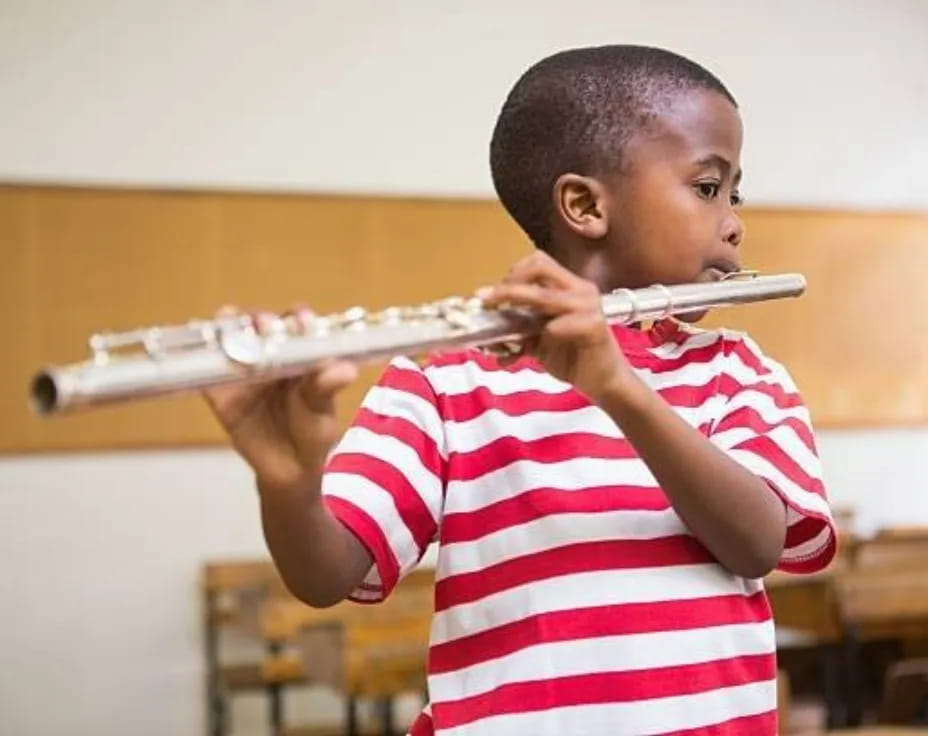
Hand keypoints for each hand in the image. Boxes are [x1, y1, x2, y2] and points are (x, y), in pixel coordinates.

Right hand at [203, 306, 358, 493]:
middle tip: (264, 326)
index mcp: (300, 352)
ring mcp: (243, 369)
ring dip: (229, 327)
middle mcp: (270, 353)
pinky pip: (207, 369)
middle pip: (259, 323)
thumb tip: (346, 371)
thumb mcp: (321, 411)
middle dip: (260, 318)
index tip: (302, 322)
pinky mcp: (220, 390)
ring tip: (232, 329)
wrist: (288, 470)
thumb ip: (326, 389)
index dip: (298, 316)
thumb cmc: (312, 432)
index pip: (297, 323)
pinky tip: (204, 351)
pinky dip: (202, 357)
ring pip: (230, 337)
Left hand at [480, 251, 633, 403]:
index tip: (492, 295)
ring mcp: (588, 306)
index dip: (512, 274)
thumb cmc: (574, 358)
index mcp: (569, 287)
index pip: (538, 262)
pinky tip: (529, 351)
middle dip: (508, 285)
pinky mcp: (593, 327)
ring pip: (544, 295)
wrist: (604, 382)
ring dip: (517, 306)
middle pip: (539, 266)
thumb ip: (519, 330)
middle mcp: (580, 290)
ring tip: (499, 328)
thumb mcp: (540, 341)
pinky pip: (556, 326)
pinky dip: (539, 335)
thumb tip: (487, 332)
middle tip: (488, 302)